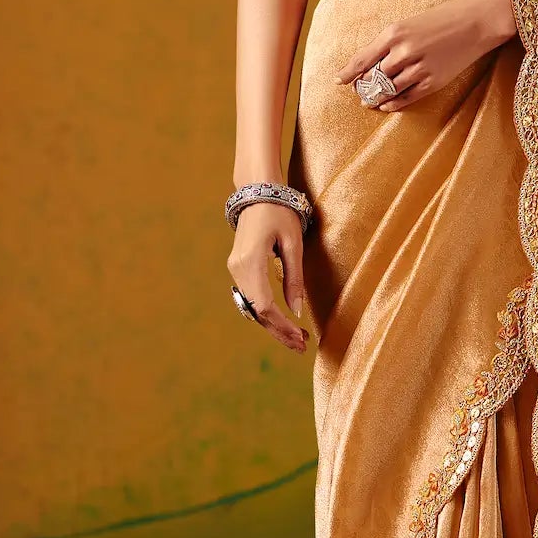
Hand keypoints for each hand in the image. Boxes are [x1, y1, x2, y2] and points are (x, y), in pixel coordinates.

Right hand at [226, 201, 308, 351]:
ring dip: (273, 324)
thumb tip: (296, 312)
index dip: (283, 326)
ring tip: (297, 339)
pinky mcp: (238, 268)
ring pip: (252, 307)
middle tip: (302, 347)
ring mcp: (235, 269)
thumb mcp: (294, 243)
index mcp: (250, 262)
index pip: (265, 306)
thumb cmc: (280, 212)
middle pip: (257, 312)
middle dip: (279, 331)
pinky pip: (251, 297)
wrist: (257, 190)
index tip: (301, 338)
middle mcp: (237, 269)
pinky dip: (266, 312)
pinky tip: (282, 321)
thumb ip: (295, 278)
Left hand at [339, 0, 518, 111]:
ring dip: (377, 97)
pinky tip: (387, 105)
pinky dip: (394, 103)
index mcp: (394, 33)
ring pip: (389, 89)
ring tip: (369, 102)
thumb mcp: (410, 23)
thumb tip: (372, 63)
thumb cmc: (442, 19)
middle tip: (359, 92)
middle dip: (364, 87)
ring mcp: (418, 68)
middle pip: (374, 77)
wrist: (476, 22)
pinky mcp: (433, 81)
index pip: (363, 58)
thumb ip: (390, 42)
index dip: (349, 72)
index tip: (339, 80)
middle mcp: (403, 51)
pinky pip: (407, 97)